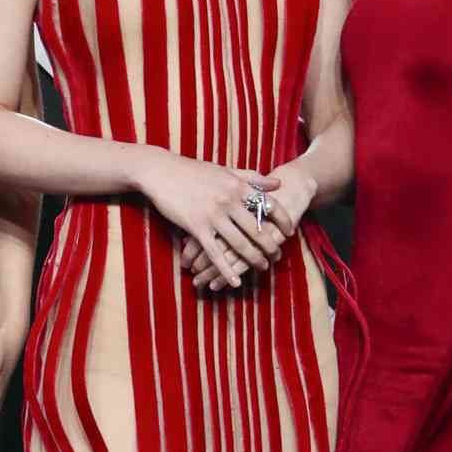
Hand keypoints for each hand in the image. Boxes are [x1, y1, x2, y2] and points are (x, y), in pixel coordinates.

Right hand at [135, 148, 277, 288]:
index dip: (283, 219)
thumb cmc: (194, 171)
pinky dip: (226, 270)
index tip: (290, 231)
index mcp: (238, 185)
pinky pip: (215, 253)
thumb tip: (278, 182)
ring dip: (254, 258)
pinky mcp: (197, 227)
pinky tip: (235, 281)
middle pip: (257, 228)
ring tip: (263, 267)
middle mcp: (229, 201)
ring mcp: (213, 215)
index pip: (268, 204)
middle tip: (278, 256)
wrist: (162, 171)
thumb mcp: (226, 170)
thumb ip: (253, 177)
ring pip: (240, 243)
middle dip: (270, 245)